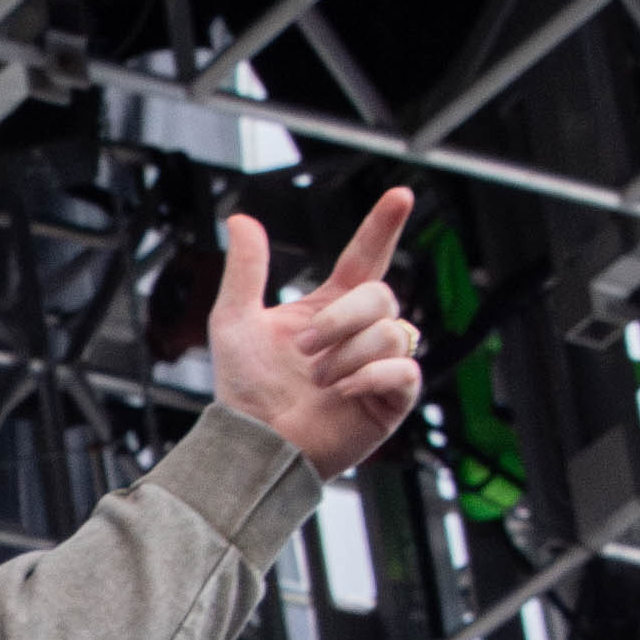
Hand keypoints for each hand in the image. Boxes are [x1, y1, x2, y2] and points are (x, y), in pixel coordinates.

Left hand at [210, 184, 424, 480]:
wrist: (253, 444)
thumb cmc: (244, 391)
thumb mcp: (234, 323)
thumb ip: (245, 272)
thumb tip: (239, 219)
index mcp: (331, 308)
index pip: (366, 258)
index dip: (383, 228)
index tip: (400, 196)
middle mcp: (360, 333)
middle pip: (381, 296)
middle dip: (342, 319)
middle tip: (304, 350)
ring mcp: (379, 365)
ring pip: (393, 331)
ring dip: (349, 354)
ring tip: (317, 380)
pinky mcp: (391, 400)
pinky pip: (405, 370)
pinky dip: (372, 375)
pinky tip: (343, 391)